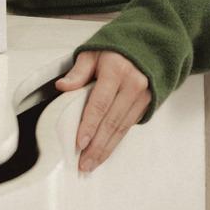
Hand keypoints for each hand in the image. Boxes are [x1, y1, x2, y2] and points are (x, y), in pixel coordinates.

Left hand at [54, 49, 151, 173]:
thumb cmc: (115, 50)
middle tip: (83, 163)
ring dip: (105, 149)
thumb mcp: (93, 52)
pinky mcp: (147, 104)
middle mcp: (133, 84)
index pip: (100, 103)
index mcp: (117, 69)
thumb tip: (62, 87)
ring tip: (91, 163)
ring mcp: (143, 95)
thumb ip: (78, 71)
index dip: (89, 125)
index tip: (79, 143)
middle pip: (111, 121)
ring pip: (121, 128)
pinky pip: (128, 126)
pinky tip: (104, 151)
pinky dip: (115, 141)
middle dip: (96, 146)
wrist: (147, 45)